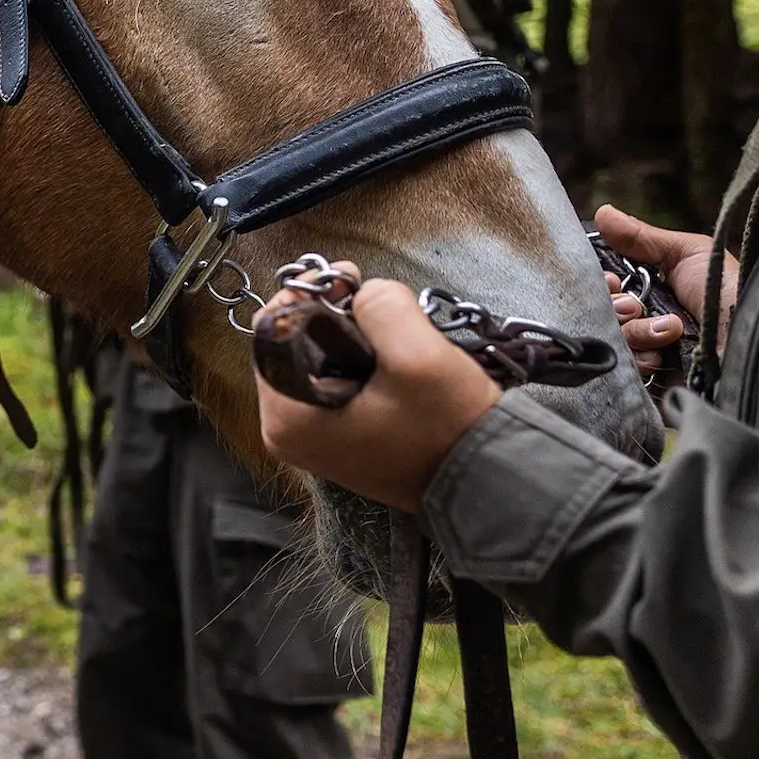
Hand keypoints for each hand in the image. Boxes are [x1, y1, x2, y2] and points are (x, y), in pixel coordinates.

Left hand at [256, 269, 501, 511]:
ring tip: (394, 331)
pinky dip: (360, 361)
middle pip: (294, 344)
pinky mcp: (338, 437)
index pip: (272, 330)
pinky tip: (393, 358)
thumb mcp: (418, 355)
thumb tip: (362, 291)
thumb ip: (380, 306)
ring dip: (353, 336)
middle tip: (377, 302)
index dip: (309, 294)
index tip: (351, 278)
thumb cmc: (449, 428)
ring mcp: (311, 438)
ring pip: (319, 359)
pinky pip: (336, 381)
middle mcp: (286, 432)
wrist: (487, 481)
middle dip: (334, 315)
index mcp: (286, 417)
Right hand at [594, 204, 731, 370]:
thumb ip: (642, 237)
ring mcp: (650, 349)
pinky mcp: (653, 377)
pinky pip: (625, 368)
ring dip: (637, 332)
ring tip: (670, 330)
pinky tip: (665, 355)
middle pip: (604, 311)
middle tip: (636, 306)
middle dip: (617, 307)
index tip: (612, 281)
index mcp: (653, 286)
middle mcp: (647, 316)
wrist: (753, 341)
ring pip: (613, 340)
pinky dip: (642, 359)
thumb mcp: (688, 253)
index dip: (602, 282)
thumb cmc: (728, 291)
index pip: (608, 283)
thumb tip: (602, 212)